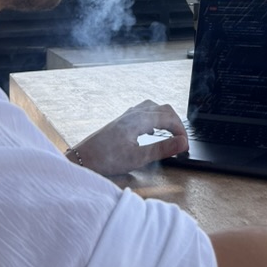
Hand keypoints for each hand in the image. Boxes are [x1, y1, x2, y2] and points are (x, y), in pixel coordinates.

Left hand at [69, 99, 188, 175]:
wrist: (82, 158)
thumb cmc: (106, 159)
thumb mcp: (137, 158)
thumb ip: (162, 149)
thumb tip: (183, 142)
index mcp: (139, 120)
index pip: (169, 117)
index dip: (181, 130)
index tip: (185, 145)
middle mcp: (134, 113)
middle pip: (163, 109)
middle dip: (176, 122)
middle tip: (181, 140)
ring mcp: (127, 116)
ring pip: (153, 108)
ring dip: (166, 117)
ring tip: (171, 132)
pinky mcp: (122, 121)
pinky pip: (144, 111)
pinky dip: (155, 118)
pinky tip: (152, 130)